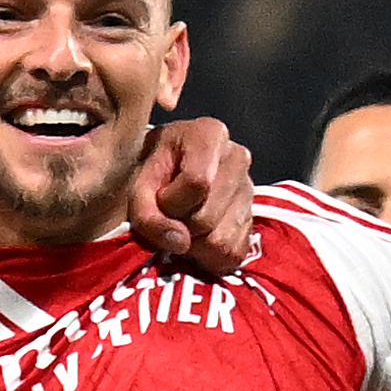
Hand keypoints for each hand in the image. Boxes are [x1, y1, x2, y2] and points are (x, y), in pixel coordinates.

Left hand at [127, 115, 259, 274]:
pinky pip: (233, 252)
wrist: (163, 178)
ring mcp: (249, 189)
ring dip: (194, 244)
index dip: (171, 202)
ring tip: (183, 224)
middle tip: (170, 215)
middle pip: (207, 217)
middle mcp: (237, 157)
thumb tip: (181, 242)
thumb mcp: (137, 188)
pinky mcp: (253, 220)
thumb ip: (148, 215)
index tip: (159, 199)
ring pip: (220, 241)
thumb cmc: (149, 176)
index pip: (197, 182)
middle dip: (181, 225)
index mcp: (209, 134)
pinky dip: (209, 255)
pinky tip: (197, 237)